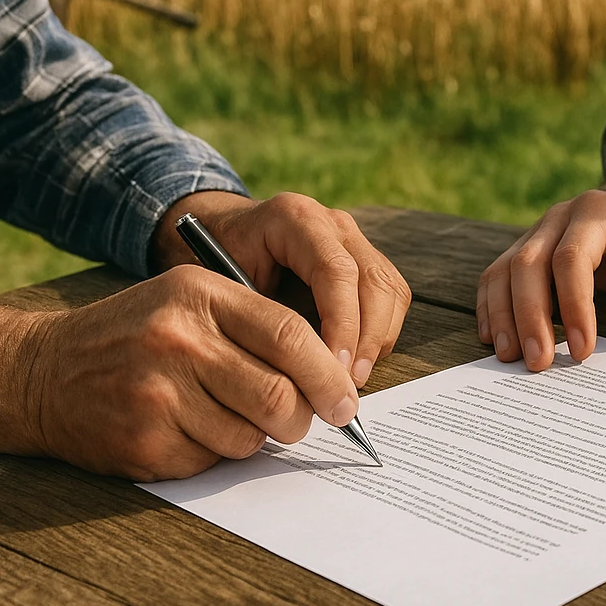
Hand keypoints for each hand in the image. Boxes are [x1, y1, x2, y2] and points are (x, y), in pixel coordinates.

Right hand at [1, 267, 359, 479]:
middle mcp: (179, 340)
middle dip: (304, 417)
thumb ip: (255, 324)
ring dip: (258, 437)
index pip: (288, 332)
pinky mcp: (143, 441)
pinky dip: (217, 453)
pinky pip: (213, 460)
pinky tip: (192, 430)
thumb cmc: (137, 333)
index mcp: (200, 295)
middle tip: (304, 421)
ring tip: (232, 417)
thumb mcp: (191, 300)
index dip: (328, 371)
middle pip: (278, 393)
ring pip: (251, 436)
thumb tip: (329, 373)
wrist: (45, 371)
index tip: (347, 399)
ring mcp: (157, 392)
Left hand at [154, 191, 410, 388]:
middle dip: (366, 339)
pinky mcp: (366, 259)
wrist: (220, 234)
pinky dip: (381, 333)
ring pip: (389, 290)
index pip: (337, 271)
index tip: (333, 370)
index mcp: (295, 219)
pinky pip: (391, 297)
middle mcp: (332, 223)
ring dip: (378, 340)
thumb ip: (255, 316)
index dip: (342, 324)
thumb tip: (289, 373)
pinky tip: (355, 362)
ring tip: (350, 381)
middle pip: (373, 280)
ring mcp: (353, 239)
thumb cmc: (214, 262)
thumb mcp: (219, 283)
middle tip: (346, 386)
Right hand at [476, 118, 605, 371]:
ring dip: (503, 316)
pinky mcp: (524, 251)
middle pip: (528, 264)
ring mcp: (534, 234)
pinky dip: (491, 308)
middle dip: (529, 316)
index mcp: (593, 212)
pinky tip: (495, 338)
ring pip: (504, 271)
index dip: (573, 305)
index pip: (571, 258)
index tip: (583, 349)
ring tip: (510, 357)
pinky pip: (496, 277)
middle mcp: (555, 219)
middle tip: (538, 363)